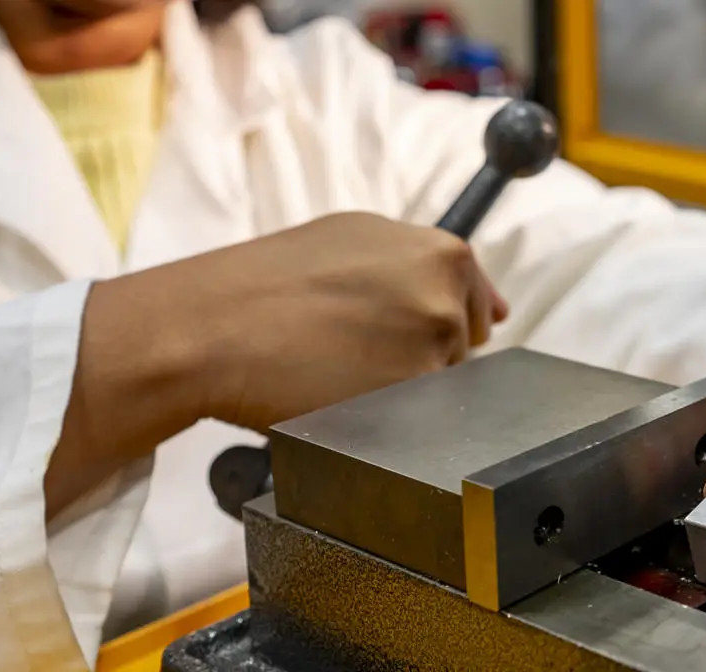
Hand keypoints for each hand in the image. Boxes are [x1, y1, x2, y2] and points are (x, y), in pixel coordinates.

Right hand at [51, 212, 505, 515]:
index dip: (427, 324)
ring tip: (337, 369)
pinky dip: (383, 420)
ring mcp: (430, 352)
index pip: (475, 307)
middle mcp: (446, 298)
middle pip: (459, 350)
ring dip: (398, 389)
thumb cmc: (268, 283)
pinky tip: (338, 396)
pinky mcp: (405, 403)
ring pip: (436, 389)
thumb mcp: (357, 240)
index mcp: (443, 253)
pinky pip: (413, 422)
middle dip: (417, 355)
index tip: (391, 330)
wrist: (210, 327)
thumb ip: (428, 267)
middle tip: (352, 348)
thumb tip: (495, 311)